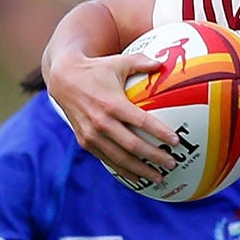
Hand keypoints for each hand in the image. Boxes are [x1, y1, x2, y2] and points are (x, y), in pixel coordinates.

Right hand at [48, 46, 183, 186]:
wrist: (63, 80)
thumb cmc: (96, 70)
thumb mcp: (118, 62)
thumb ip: (141, 62)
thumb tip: (162, 64)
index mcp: (112, 104)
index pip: (142, 122)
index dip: (160, 133)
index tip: (176, 141)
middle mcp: (102, 122)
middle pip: (134, 146)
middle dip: (155, 157)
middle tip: (172, 164)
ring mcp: (92, 134)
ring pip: (120, 158)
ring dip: (141, 170)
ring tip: (159, 178)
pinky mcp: (85, 142)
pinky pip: (107, 160)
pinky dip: (124, 170)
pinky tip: (138, 177)